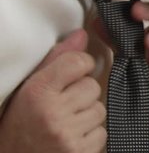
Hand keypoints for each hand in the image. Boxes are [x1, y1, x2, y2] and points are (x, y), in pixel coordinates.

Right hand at [0, 30, 105, 152]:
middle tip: (64, 106)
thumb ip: (55, 60)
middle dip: (82, 94)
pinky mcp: (81, 152)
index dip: (81, 65)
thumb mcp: (28, 90)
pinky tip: (72, 138)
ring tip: (67, 123)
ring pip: (100, 109)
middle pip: (93, 86)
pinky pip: (102, 133)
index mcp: (37, 92)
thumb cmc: (19, 126)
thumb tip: (81, 34)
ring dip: (88, 115)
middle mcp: (53, 113)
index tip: (74, 73)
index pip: (78, 62)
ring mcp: (68, 135)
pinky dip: (91, 136)